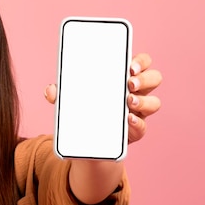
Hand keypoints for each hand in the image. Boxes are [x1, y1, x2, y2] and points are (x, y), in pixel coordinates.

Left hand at [44, 53, 161, 144]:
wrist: (88, 143)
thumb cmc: (85, 112)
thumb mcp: (72, 102)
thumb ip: (61, 95)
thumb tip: (50, 90)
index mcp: (123, 79)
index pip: (141, 62)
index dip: (140, 61)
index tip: (129, 65)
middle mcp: (137, 93)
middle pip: (154, 78)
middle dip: (144, 78)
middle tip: (129, 83)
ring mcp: (139, 112)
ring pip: (154, 102)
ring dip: (143, 100)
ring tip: (128, 102)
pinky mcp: (135, 131)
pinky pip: (143, 126)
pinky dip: (136, 122)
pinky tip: (127, 119)